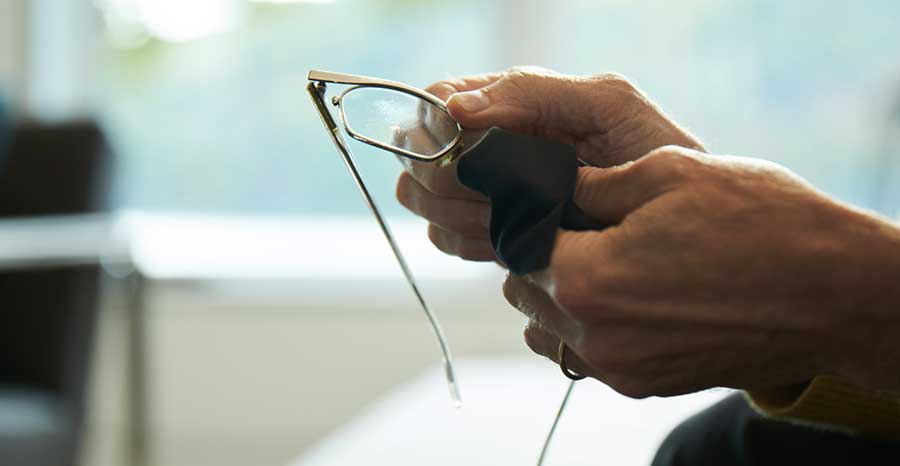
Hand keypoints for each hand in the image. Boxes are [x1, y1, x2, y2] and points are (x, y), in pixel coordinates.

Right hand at [395, 67, 704, 260]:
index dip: (434, 126)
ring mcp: (486, 191)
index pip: (435, 101)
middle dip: (443, 177)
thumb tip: (456, 107)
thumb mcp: (608, 104)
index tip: (463, 151)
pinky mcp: (492, 233)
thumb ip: (534, 92)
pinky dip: (466, 242)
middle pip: (416, 152)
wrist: (683, 227)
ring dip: (455, 212)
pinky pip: (446, 237)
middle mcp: (489, 143)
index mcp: (512, 102)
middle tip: (492, 194)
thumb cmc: (655, 152)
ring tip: (509, 219)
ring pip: (423, 198)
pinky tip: (506, 243)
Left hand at [504, 145, 899, 396]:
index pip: (519, 251)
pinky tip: (642, 295)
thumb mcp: (670, 174)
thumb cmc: (761, 225)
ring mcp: (620, 368)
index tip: (562, 207)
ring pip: (553, 330)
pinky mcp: (647, 385)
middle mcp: (593, 335)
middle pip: (528, 294)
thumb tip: (562, 184)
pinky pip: (592, 354)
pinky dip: (597, 327)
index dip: (536, 223)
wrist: (834, 293)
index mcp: (585, 279)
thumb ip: (596, 183)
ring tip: (615, 264)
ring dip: (565, 298)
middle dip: (545, 261)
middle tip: (589, 232)